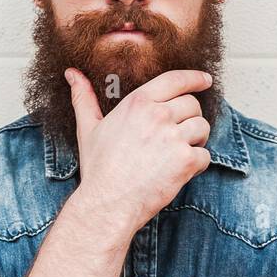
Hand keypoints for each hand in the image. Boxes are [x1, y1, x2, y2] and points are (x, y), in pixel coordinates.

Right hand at [64, 67, 212, 235]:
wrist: (108, 203)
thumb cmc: (98, 168)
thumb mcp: (88, 128)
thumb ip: (84, 98)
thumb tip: (72, 74)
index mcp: (138, 102)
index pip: (176, 79)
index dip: (195, 78)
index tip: (205, 80)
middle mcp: (158, 115)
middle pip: (193, 105)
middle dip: (191, 118)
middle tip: (179, 135)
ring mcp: (174, 138)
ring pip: (202, 128)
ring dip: (196, 140)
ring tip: (179, 154)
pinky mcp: (186, 161)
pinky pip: (205, 155)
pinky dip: (197, 164)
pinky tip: (180, 172)